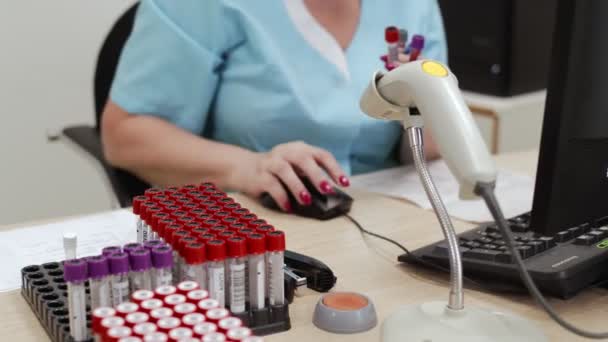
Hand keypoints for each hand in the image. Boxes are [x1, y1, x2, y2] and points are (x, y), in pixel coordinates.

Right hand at [228, 141, 349, 211]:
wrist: (244, 167)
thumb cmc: (276, 170)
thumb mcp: (296, 168)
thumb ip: (310, 176)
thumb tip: (330, 194)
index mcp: (300, 149)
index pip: (321, 155)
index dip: (334, 168)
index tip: (345, 183)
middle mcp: (286, 151)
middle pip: (303, 159)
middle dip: (317, 175)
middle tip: (327, 190)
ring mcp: (271, 161)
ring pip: (285, 170)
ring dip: (297, 186)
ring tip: (306, 200)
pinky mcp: (259, 174)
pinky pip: (271, 184)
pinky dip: (282, 196)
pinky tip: (288, 207)